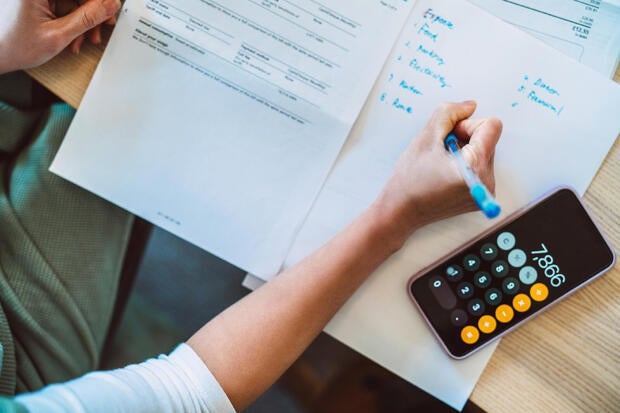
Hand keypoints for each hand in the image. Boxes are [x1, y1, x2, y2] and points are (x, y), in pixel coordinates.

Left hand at [0, 0, 120, 73]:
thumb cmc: (14, 46)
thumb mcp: (58, 35)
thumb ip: (87, 19)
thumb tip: (109, 5)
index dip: (99, 2)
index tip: (111, 10)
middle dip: (90, 14)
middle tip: (99, 30)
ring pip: (73, 2)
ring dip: (81, 22)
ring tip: (81, 40)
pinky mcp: (37, 1)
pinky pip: (63, 6)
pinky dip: (71, 22)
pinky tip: (71, 37)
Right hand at [377, 100, 501, 236]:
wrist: (401, 211)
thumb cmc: (410, 179)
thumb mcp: (425, 137)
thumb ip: (449, 113)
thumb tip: (470, 106)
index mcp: (476, 167)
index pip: (492, 126)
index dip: (468, 125)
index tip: (449, 138)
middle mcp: (487, 182)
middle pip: (488, 139)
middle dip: (465, 139)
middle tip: (441, 153)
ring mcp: (486, 191)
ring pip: (483, 152)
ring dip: (463, 151)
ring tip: (441, 165)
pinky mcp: (481, 196)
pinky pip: (480, 167)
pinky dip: (464, 164)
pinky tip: (445, 174)